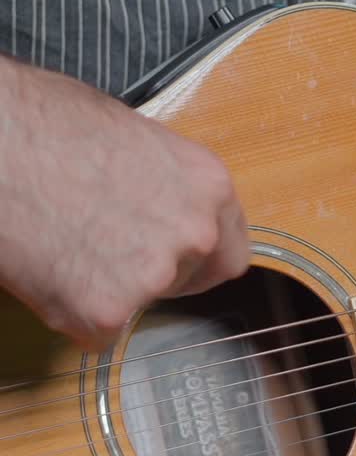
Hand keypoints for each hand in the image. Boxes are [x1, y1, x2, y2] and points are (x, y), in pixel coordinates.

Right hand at [0, 57, 248, 347]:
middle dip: (154, 274)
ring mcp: (153, 277)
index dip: (199, 256)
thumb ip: (165, 184)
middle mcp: (194, 234)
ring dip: (109, 289)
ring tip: (68, 243)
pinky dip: (71, 311)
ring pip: (139, 306)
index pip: (231, 250)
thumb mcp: (137, 139)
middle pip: (190, 281)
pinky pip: (95, 330)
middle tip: (109, 248)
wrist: (1, 146)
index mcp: (208, 186)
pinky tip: (50, 266)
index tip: (178, 259)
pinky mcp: (106, 313)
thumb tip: (158, 203)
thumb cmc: (51, 125)